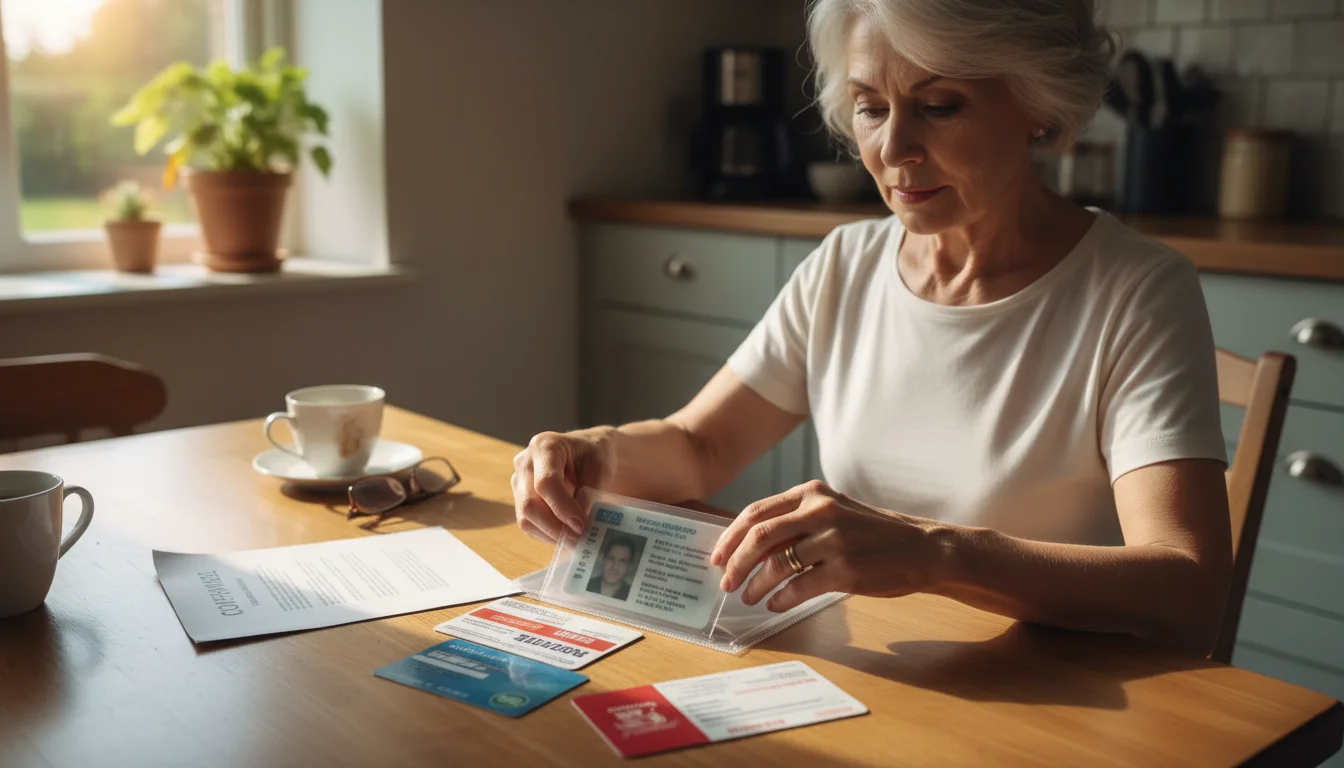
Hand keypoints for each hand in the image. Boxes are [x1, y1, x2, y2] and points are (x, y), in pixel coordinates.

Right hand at [511, 428, 612, 542]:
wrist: (586, 451)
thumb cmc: (594, 454)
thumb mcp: (600, 467)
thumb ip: (588, 492)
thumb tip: (579, 523)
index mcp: (545, 446)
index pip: (546, 482)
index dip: (562, 508)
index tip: (582, 525)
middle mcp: (525, 462)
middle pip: (530, 503)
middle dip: (555, 527)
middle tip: (579, 540)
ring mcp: (519, 480)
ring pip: (525, 517)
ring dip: (550, 534)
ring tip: (574, 540)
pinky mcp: (520, 497)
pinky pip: (528, 523)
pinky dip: (546, 534)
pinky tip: (565, 535)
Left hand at [710, 480, 951, 612]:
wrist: (923, 549)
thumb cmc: (873, 533)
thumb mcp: (834, 512)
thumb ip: (797, 521)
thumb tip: (749, 545)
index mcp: (812, 494)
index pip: (756, 513)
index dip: (730, 537)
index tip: (717, 557)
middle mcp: (821, 512)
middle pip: (759, 537)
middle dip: (735, 563)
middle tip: (726, 583)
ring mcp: (834, 541)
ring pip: (777, 565)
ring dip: (756, 585)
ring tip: (749, 598)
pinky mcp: (846, 570)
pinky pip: (800, 588)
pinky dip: (780, 599)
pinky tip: (774, 604)